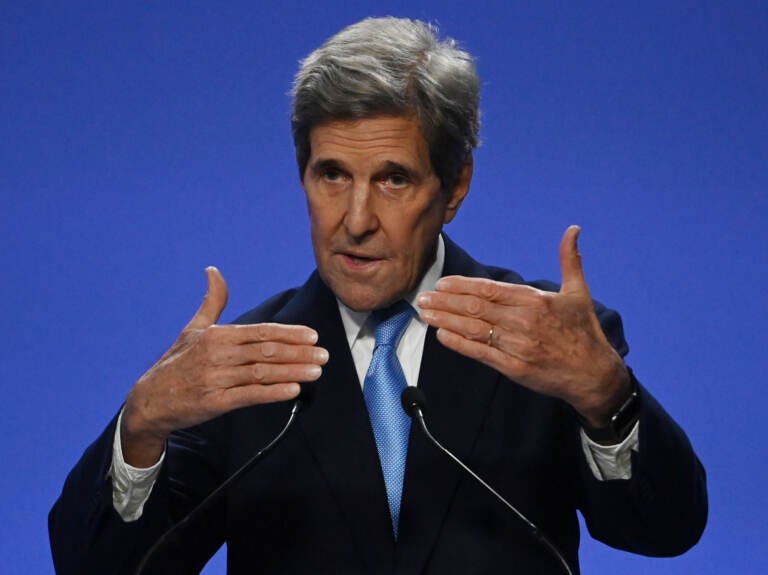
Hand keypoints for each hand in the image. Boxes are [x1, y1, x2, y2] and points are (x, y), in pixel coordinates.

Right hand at [121, 267, 327, 465]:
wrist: (149, 400)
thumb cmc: (176, 362)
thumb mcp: (193, 329)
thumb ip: (212, 302)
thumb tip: (213, 270)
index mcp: (217, 335)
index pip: (261, 332)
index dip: (289, 333)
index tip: (312, 336)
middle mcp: (218, 355)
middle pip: (266, 351)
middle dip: (298, 353)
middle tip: (324, 355)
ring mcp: (216, 379)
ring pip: (262, 373)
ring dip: (292, 372)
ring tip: (316, 372)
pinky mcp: (215, 402)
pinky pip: (249, 396)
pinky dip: (273, 393)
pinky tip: (293, 390)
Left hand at [417, 226, 629, 426]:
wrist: (594, 374)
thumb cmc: (585, 332)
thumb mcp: (579, 292)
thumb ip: (570, 260)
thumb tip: (573, 230)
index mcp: (535, 301)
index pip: (489, 290)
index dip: (462, 286)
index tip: (442, 283)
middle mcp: (523, 322)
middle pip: (475, 308)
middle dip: (445, 302)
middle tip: (423, 297)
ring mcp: (517, 346)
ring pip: (473, 329)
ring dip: (445, 320)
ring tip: (424, 314)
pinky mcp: (514, 367)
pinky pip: (480, 353)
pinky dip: (458, 343)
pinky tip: (442, 335)